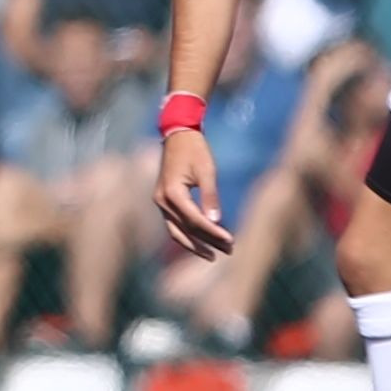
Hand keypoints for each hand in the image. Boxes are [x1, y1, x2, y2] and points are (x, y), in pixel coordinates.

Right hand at [153, 126, 232, 259]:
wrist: (177, 135)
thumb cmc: (195, 150)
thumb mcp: (206, 171)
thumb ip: (210, 196)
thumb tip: (216, 221)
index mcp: (172, 193)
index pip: (194, 220)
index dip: (213, 232)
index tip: (230, 240)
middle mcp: (162, 201)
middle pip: (185, 229)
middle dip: (207, 242)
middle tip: (228, 251)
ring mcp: (160, 203)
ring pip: (176, 231)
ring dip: (195, 245)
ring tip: (214, 255)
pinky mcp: (162, 202)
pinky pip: (174, 224)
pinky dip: (187, 235)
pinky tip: (201, 242)